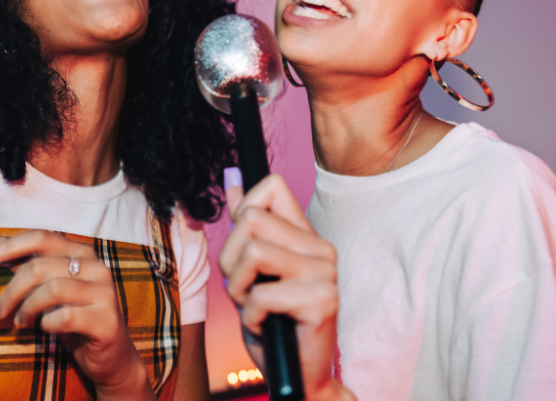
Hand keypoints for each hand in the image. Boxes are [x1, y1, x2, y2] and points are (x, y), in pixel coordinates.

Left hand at [0, 230, 154, 400]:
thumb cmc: (75, 321)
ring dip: (27, 308)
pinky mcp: (106, 320)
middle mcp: (96, 267)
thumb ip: (30, 267)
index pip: (41, 237)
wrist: (111, 358)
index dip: (8, 247)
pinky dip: (47, 324)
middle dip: (11, 289)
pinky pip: (65, 316)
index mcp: (82, 253)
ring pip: (51, 289)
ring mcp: (104, 293)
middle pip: (40, 265)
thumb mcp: (50, 291)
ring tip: (20, 322)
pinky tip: (46, 329)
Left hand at [218, 174, 355, 400]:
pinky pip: (261, 294)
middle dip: (230, 259)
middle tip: (245, 289)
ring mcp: (325, 273)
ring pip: (253, 252)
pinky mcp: (322, 301)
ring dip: (238, 288)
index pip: (271, 187)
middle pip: (251, 219)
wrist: (295, 375)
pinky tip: (265, 325)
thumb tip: (231, 179)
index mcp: (305, 237)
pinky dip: (249, 316)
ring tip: (255, 307)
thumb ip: (244, 228)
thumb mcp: (249, 272)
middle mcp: (320, 249)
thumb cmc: (272, 325)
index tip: (242, 247)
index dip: (241, 212)